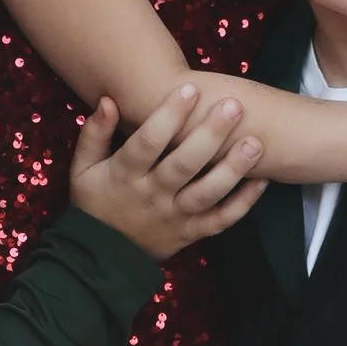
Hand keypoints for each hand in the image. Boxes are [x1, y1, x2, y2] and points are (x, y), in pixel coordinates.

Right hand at [69, 86, 264, 262]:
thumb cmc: (95, 202)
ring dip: (233, 169)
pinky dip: (244, 203)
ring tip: (255, 143)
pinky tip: (263, 180)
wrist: (101, 257)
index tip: (190, 88)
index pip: (147, 142)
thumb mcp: (83, 168)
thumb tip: (108, 100)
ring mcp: (175, 217)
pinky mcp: (191, 233)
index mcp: (124, 175)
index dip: (168, 116)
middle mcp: (152, 196)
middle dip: (210, 135)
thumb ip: (94, 134)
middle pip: (183, 164)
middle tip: (233, 106)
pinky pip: (221, 220)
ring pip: (207, 193)